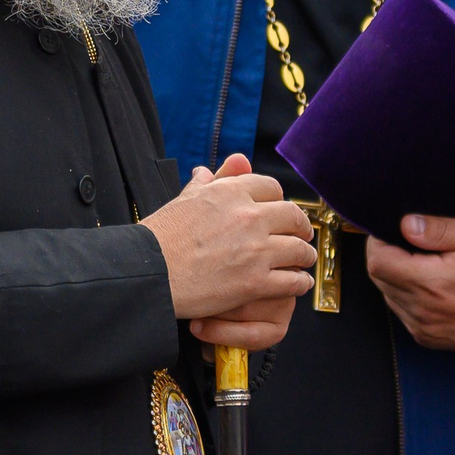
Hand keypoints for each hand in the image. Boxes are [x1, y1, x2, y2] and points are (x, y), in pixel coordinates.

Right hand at [141, 154, 314, 346]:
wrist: (149, 273)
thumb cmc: (159, 237)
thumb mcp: (182, 200)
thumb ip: (203, 184)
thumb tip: (207, 171)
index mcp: (231, 193)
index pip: (271, 188)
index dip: (279, 199)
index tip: (280, 211)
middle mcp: (249, 216)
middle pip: (292, 216)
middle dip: (300, 225)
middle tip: (302, 233)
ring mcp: (255, 250)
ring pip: (298, 249)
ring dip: (305, 254)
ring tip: (304, 259)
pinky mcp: (255, 281)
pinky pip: (292, 281)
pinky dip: (299, 282)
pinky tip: (299, 283)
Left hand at [367, 214, 454, 350]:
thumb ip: (440, 229)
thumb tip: (406, 225)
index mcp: (432, 282)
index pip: (378, 262)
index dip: (379, 242)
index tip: (395, 232)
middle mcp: (423, 310)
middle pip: (379, 278)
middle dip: (387, 257)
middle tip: (412, 246)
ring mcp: (424, 328)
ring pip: (388, 295)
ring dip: (397, 278)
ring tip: (425, 265)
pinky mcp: (427, 338)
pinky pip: (402, 312)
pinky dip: (407, 296)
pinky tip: (430, 286)